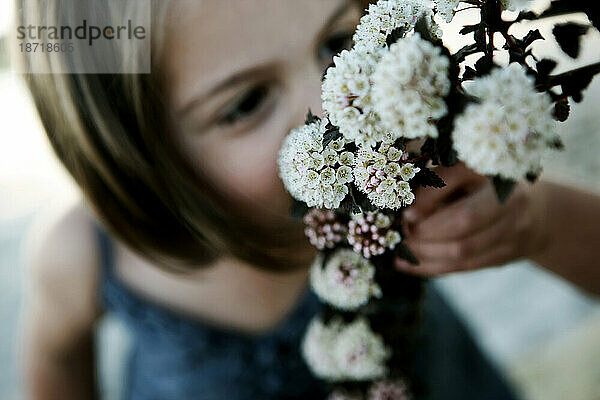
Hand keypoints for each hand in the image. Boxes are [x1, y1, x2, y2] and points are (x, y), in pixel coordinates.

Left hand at [395, 163, 548, 275]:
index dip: (431, 217)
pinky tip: (407, 262)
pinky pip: (462, 268)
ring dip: (424, 255)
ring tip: (399, 248)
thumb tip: (409, 211)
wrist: (535, 208)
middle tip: (398, 233)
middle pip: (463, 241)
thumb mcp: (467, 169)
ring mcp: (512, 241)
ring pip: (461, 258)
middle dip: (424, 239)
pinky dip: (430, 267)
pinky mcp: (502, 259)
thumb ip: (439, 183)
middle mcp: (514, 217)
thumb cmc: (487, 180)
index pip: (465, 213)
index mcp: (505, 187)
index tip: (405, 214)